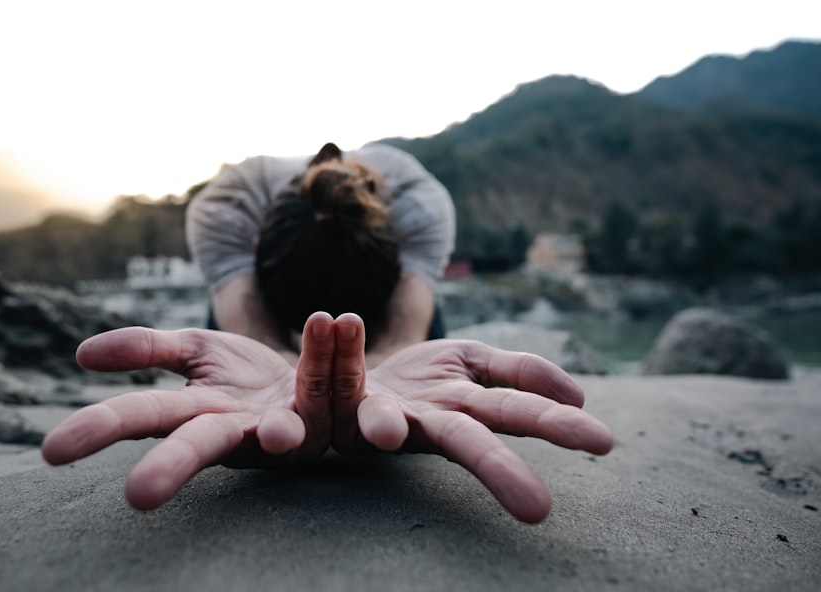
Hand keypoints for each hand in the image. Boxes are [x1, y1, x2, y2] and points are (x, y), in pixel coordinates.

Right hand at [41, 312, 338, 509]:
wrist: (313, 375)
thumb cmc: (244, 374)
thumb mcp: (194, 351)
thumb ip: (146, 349)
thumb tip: (82, 355)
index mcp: (195, 415)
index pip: (139, 417)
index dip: (99, 430)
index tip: (52, 452)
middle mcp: (237, 432)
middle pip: (197, 449)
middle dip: (170, 469)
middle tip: (138, 496)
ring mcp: (286, 428)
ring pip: (282, 435)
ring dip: (283, 430)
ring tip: (283, 433)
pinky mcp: (332, 414)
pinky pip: (337, 390)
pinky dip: (333, 355)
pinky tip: (335, 323)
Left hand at [329, 313, 613, 522]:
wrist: (359, 373)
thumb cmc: (427, 379)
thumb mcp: (477, 363)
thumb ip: (521, 372)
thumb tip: (576, 394)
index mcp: (468, 407)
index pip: (518, 412)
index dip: (557, 425)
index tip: (603, 442)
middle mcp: (426, 420)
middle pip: (465, 443)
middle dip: (498, 469)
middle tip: (537, 507)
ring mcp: (379, 413)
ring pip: (382, 423)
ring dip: (381, 423)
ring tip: (381, 430)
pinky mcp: (336, 399)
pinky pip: (331, 379)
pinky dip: (337, 351)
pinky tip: (339, 325)